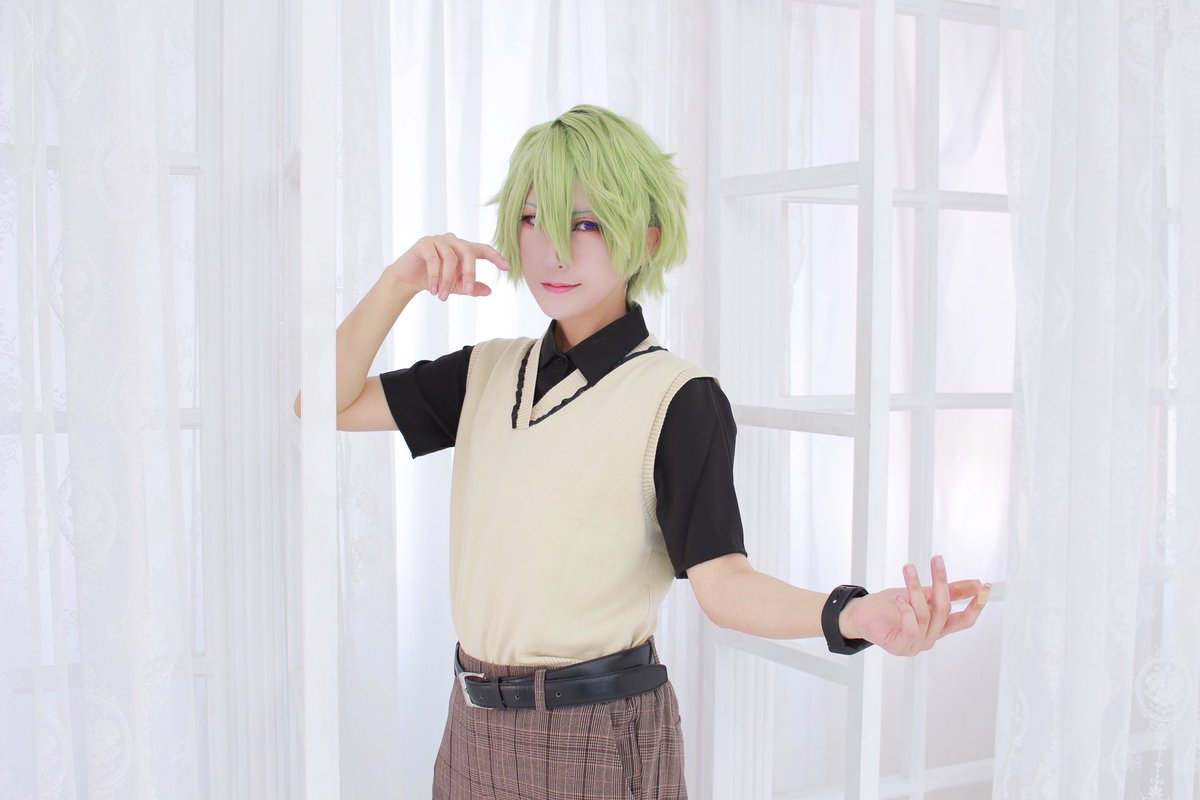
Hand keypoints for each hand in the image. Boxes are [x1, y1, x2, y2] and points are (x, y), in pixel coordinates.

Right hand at [387, 233, 509, 300]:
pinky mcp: (424, 243)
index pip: (483, 249)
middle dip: (470, 273)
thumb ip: (471, 287)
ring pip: (451, 258)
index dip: (496, 257)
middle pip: (469, 253)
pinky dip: (435, 276)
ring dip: (447, 280)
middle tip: (467, 290)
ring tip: (442, 297)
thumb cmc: (434, 280)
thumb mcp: (455, 286)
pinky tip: (433, 290)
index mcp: (463, 249)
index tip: (507, 268)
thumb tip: (489, 291)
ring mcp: (438, 240)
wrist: (407, 280)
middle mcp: (453, 241)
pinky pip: (434, 259)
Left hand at [839, 556, 990, 656]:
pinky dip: (906, 610)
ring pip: (925, 614)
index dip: (976, 605)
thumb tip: (976, 583)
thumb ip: (946, 591)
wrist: (861, 614)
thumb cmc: (890, 604)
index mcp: (938, 627)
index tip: (985, 586)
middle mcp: (931, 638)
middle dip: (941, 583)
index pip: (963, 620)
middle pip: (944, 611)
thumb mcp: (922, 594)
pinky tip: (899, 597)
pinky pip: (911, 628)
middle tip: (937, 559)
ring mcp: (916, 645)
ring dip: (916, 589)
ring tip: (908, 569)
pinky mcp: (900, 647)